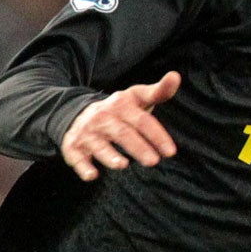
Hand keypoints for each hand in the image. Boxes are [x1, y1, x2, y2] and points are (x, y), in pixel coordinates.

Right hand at [60, 70, 181, 180]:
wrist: (79, 113)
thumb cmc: (120, 110)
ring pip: (99, 145)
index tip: (171, 152)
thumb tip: (176, 76)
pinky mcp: (74, 146)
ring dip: (109, 155)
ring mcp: (87, 132)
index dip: (157, 135)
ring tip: (123, 165)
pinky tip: (92, 175)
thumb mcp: (138, 98)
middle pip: (122, 133)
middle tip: (153, 162)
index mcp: (121, 105)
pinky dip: (83, 166)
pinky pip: (77, 157)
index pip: (142, 120)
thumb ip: (159, 91)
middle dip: (137, 147)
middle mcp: (103, 117)